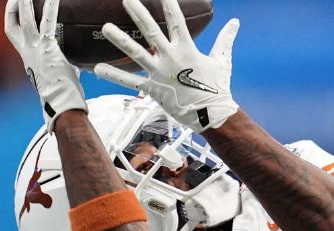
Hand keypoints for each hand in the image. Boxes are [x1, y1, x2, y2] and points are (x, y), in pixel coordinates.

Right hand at [5, 0, 86, 130]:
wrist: (60, 100)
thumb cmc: (62, 92)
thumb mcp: (59, 74)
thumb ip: (62, 64)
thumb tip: (76, 66)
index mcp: (27, 57)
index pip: (13, 33)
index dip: (11, 18)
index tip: (13, 8)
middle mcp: (27, 51)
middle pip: (14, 23)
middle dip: (14, 7)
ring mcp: (35, 48)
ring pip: (26, 20)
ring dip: (26, 4)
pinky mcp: (46, 46)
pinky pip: (47, 21)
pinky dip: (50, 7)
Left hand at [93, 0, 240, 132]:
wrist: (212, 114)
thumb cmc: (218, 87)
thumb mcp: (223, 60)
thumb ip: (226, 39)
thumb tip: (236, 22)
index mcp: (187, 49)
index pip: (176, 21)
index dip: (169, 5)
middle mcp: (170, 58)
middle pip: (151, 31)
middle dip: (138, 13)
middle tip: (126, 0)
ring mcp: (159, 73)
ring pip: (136, 52)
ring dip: (119, 39)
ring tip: (105, 27)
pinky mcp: (153, 89)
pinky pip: (130, 82)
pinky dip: (114, 75)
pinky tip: (98, 69)